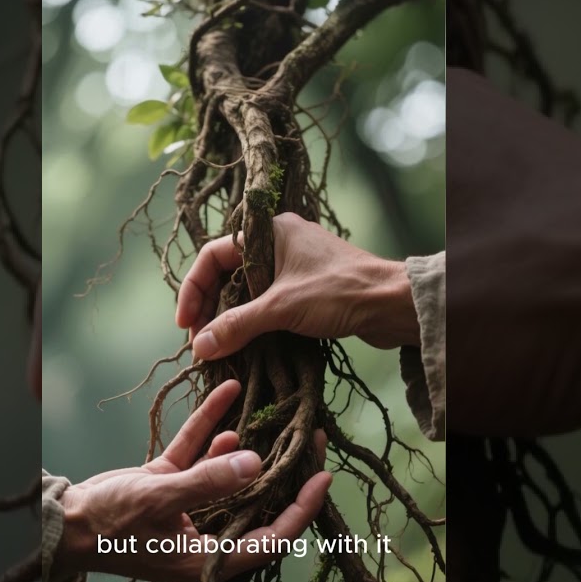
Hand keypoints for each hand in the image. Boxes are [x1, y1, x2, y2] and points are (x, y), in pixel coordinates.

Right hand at [55, 380, 331, 581]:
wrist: (60, 521)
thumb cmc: (108, 523)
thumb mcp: (160, 499)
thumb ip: (207, 481)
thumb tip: (255, 463)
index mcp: (208, 558)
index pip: (271, 538)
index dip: (300, 509)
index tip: (322, 476)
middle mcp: (203, 536)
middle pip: (256, 503)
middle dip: (282, 471)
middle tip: (310, 438)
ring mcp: (185, 510)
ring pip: (228, 476)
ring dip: (247, 445)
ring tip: (273, 412)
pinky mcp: (166, 487)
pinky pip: (197, 456)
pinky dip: (210, 429)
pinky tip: (226, 394)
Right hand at [176, 213, 419, 360]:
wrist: (394, 304)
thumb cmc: (340, 292)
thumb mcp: (281, 307)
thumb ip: (238, 325)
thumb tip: (199, 347)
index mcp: (269, 232)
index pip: (213, 255)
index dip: (194, 289)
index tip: (186, 324)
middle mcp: (279, 244)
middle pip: (227, 275)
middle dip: (210, 309)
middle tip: (200, 343)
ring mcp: (294, 267)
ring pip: (247, 292)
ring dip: (231, 320)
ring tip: (218, 349)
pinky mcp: (308, 290)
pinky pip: (268, 304)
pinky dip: (253, 323)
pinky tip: (245, 347)